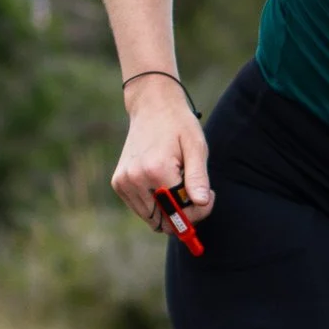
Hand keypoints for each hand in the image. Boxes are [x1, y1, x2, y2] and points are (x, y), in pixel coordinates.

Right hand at [111, 77, 213, 226]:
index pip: (181, 212)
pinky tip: (164, 183)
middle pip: (165, 221)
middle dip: (185, 214)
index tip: (209, 194)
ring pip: (152, 219)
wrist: (151, 106)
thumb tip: (202, 203)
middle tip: (195, 192)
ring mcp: (124, 182)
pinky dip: (156, 205)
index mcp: (156, 169)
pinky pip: (142, 210)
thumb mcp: (195, 147)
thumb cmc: (178, 125)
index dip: (199, 211)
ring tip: (179, 184)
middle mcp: (135, 178)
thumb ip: (198, 177)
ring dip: (169, 211)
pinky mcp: (118, 183)